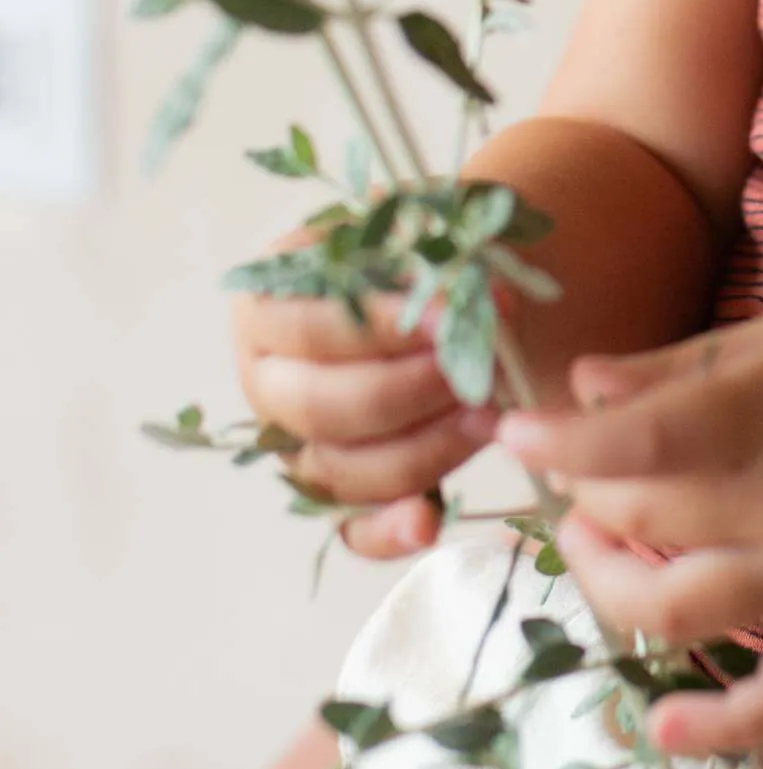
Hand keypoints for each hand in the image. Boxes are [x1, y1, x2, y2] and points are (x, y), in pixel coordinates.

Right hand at [233, 284, 498, 560]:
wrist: (438, 292)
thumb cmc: (418, 258)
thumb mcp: (414, 235)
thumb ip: (428, 261)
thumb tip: (473, 298)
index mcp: (268, 309)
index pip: (314, 327)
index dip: (387, 325)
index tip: (457, 315)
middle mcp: (268, 383)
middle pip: (322, 407)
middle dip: (411, 391)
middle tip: (480, 371)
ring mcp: (297, 445)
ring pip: (341, 471)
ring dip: (423, 449)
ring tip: (489, 416)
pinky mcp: (333, 494)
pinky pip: (348, 531)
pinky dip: (387, 533)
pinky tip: (429, 521)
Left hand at [500, 295, 762, 754]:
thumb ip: (680, 367)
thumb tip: (581, 386)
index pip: (642, 439)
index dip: (564, 442)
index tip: (514, 431)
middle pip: (643, 521)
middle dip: (587, 494)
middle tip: (580, 466)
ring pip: (677, 611)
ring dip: (611, 587)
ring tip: (599, 548)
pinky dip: (719, 725)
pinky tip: (662, 724)